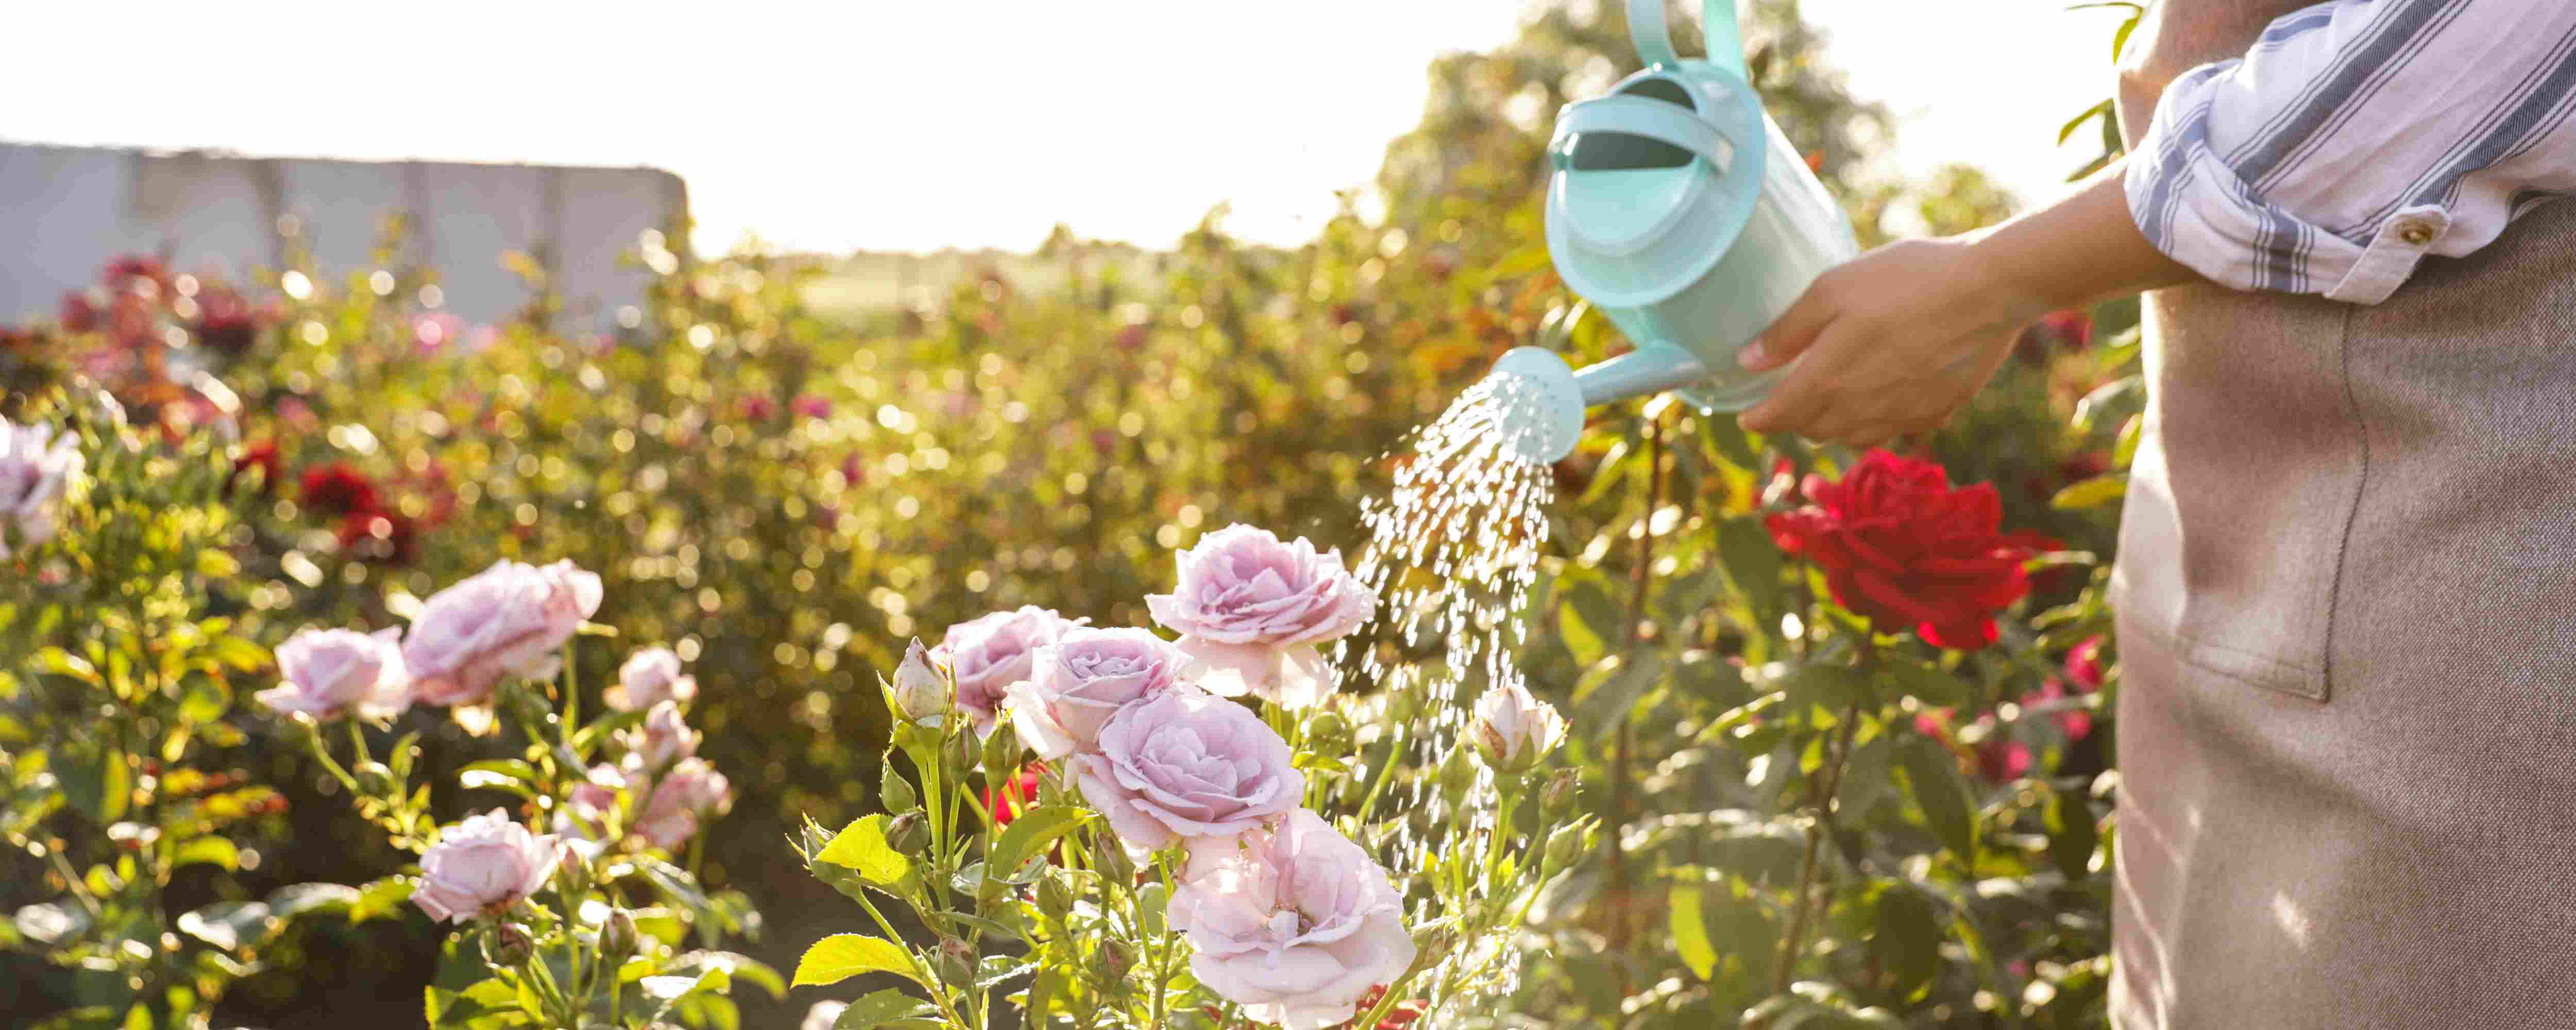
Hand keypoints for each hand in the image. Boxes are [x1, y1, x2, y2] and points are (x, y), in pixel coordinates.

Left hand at [1732, 158, 2199, 447]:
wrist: (1991, 289)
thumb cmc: (1907, 279)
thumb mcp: (1834, 289)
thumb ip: (1788, 330)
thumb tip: (1748, 362)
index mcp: (1829, 380)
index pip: (1780, 415)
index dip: (1758, 418)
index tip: (1746, 417)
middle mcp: (1862, 409)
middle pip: (1813, 429)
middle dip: (1793, 419)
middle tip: (1785, 401)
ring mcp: (1902, 416)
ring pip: (1851, 437)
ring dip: (1831, 425)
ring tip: (1826, 403)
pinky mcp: (1935, 413)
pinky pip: (1891, 431)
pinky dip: (1872, 423)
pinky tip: (1877, 400)